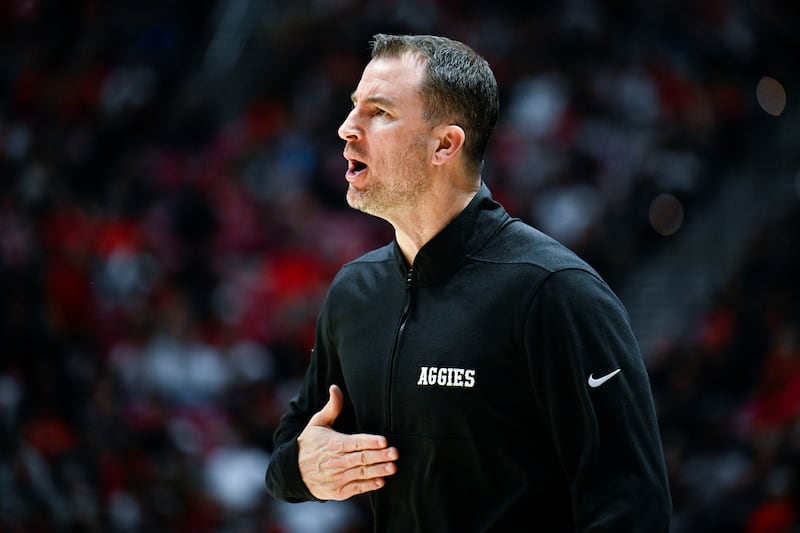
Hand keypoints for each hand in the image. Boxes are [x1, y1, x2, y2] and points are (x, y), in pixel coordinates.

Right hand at [297, 384, 398, 500]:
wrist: (293, 472)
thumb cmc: (309, 443)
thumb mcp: (317, 423)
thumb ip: (332, 407)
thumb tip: (335, 387)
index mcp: (334, 443)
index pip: (355, 442)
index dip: (370, 441)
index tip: (384, 441)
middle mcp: (336, 461)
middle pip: (361, 458)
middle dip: (379, 456)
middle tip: (395, 453)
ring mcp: (337, 477)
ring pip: (361, 473)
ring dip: (378, 471)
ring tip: (392, 467)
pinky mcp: (338, 491)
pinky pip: (356, 488)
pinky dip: (368, 486)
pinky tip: (381, 481)